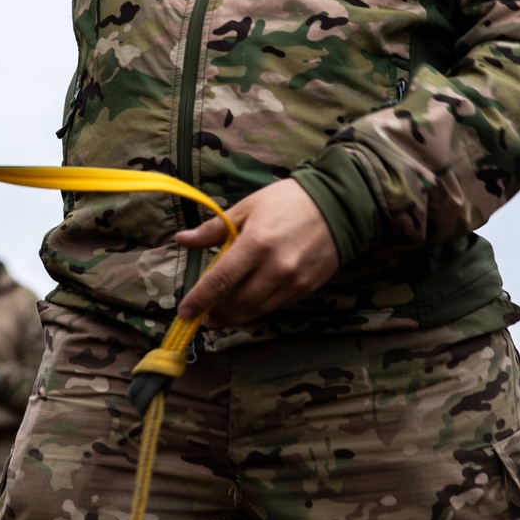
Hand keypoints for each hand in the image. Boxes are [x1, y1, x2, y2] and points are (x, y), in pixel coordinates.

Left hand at [176, 179, 338, 326]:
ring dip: (233, 317)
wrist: (337, 206)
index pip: (220, 280)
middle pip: (237, 302)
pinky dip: (255, 310)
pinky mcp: (306, 289)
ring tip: (219, 316)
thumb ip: (213, 229)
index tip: (184, 312)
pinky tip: (245, 306)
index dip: (199, 299)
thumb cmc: (286, 202)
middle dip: (215, 311)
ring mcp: (292, 281)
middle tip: (202, 313)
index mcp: (255, 244)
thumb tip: (182, 240)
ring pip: (255, 310)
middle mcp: (274, 268)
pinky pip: (274, 307)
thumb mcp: (247, 208)